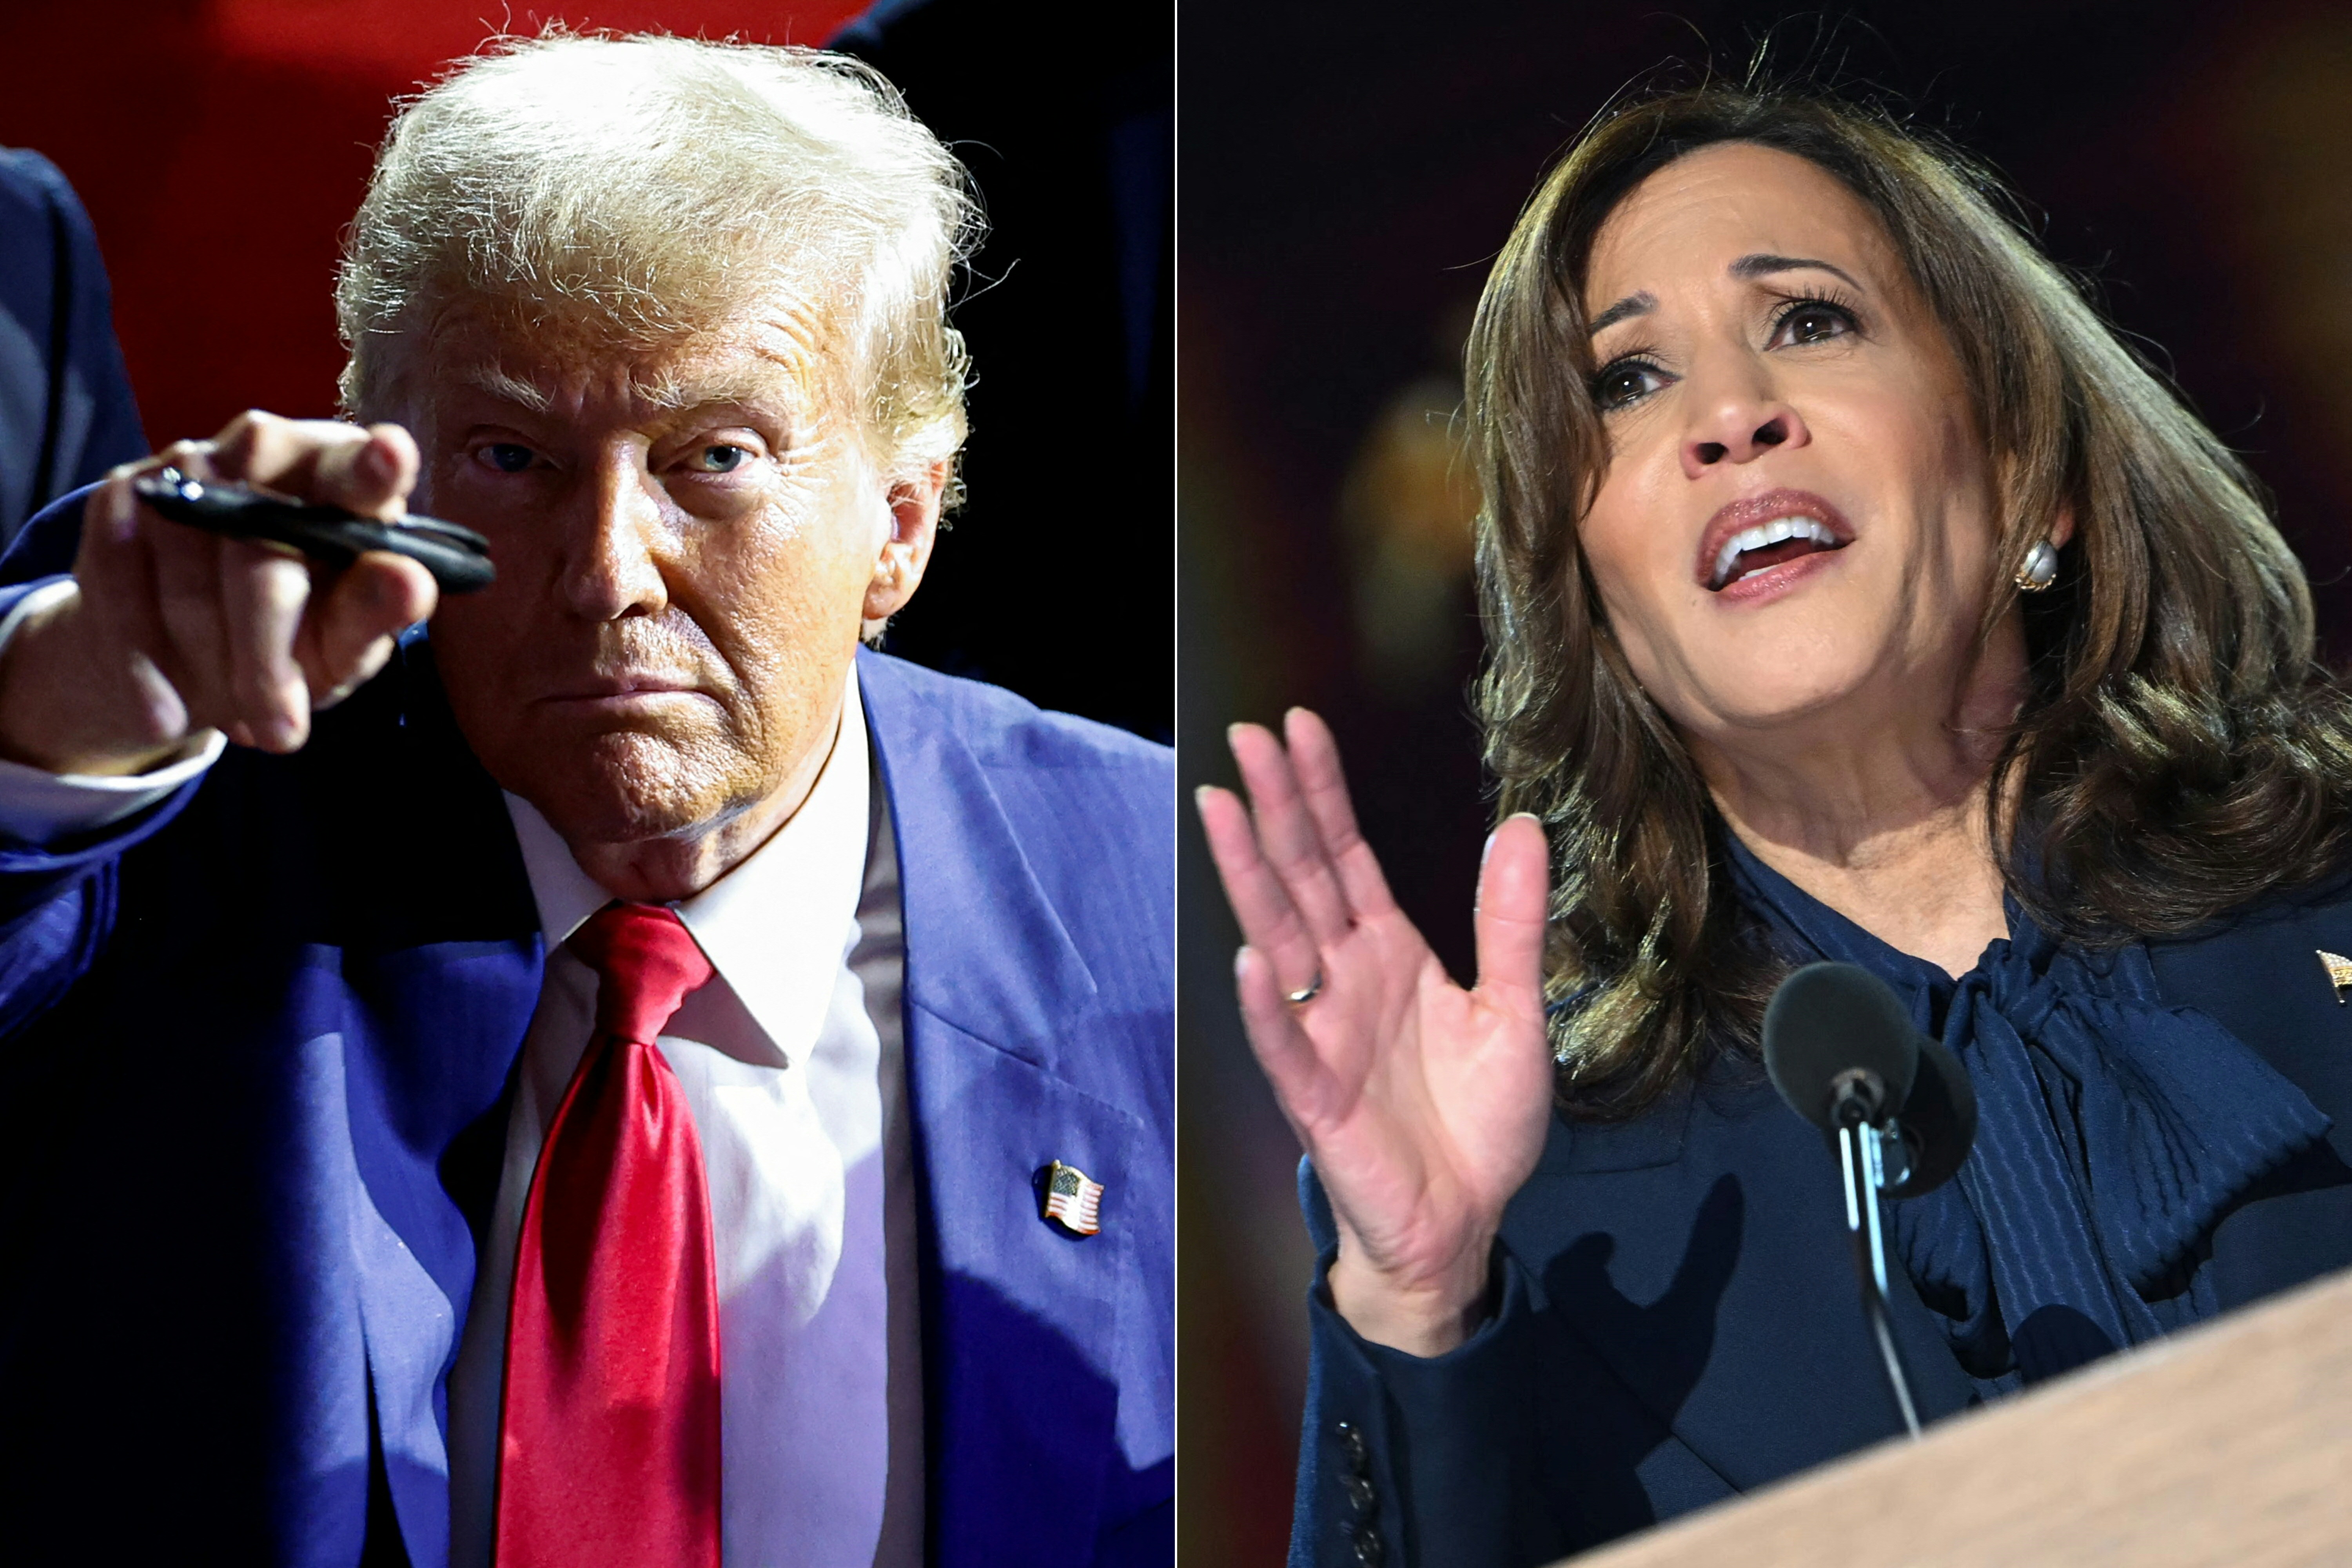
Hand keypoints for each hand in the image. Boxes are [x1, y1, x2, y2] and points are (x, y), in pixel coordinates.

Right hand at [0, 410, 438, 776]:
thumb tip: (410, 582)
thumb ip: (377, 611)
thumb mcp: (345, 638)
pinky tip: (169, 711)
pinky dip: (145, 663)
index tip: (390, 458)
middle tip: (284, 730)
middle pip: (263, 554)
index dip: (372, 469)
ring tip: (237, 711)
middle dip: (267, 657)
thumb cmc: (299, 635)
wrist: (191, 653)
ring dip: (211, 665)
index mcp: (341, 473)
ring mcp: (187, 467)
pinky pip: (123, 587)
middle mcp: (264, 449)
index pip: (359, 468)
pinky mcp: (120, 499)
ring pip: (190, 578)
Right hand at [1196, 708, 1553, 1355]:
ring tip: (1221, 811)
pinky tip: (1250, 958)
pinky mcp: (1317, 1097)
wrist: (1464, 1223)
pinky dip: (1266, 1003)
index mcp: (1387, 954)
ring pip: (1277, 939)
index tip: (1298, 726)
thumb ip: (1511, 923)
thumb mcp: (1514, 1011)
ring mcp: (1323, 1035)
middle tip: (1245, 737)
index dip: (1322, 792)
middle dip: (1274, 808)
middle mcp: (1343, 982)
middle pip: (1301, 879)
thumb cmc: (1478, 1124)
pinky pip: (1285, 1043)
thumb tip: (1523, 825)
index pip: (1344, 856)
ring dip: (1248, 877)